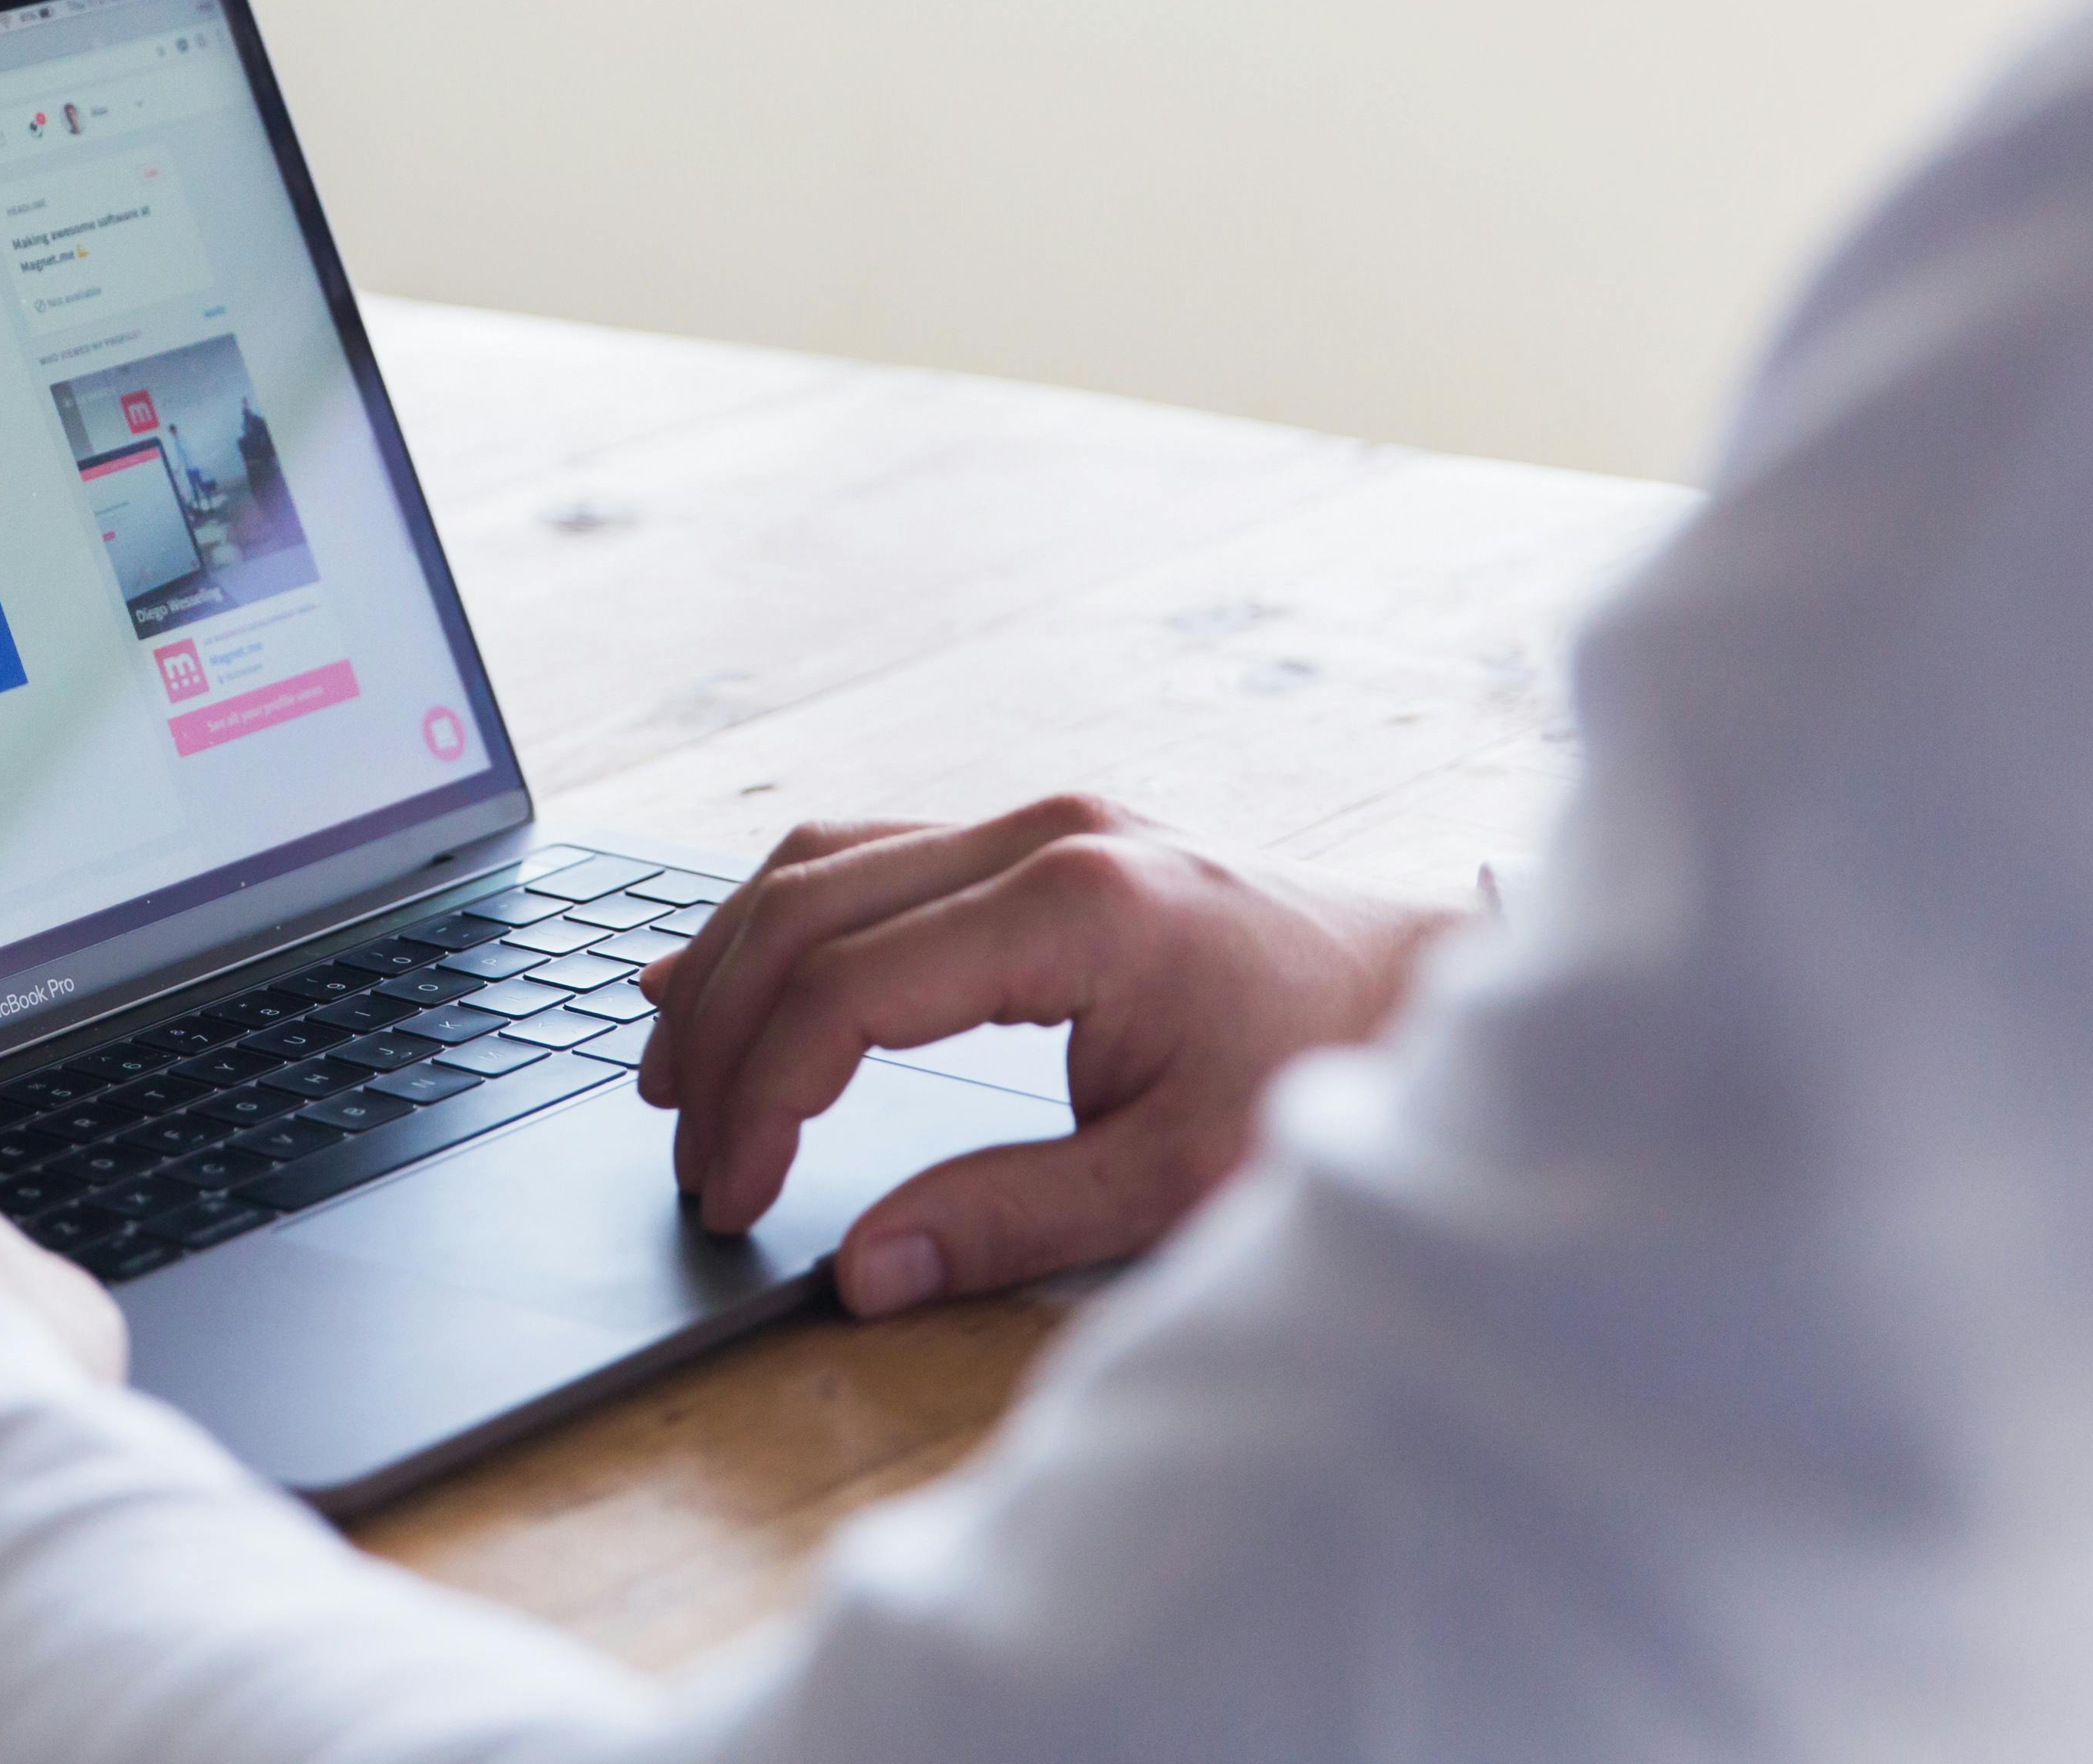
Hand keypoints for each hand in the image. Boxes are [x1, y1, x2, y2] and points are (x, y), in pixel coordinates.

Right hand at [635, 799, 1455, 1316]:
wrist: (1422, 994)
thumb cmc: (1321, 1078)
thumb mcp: (1178, 1180)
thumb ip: (1012, 1222)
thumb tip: (865, 1271)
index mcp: (1075, 908)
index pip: (847, 990)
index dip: (763, 1098)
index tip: (731, 1194)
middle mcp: (1041, 835)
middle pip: (806, 910)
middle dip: (721, 1039)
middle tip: (687, 1155)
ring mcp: (1036, 821)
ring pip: (819, 861)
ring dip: (728, 963)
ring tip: (670, 1074)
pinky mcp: (1036, 837)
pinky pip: (866, 853)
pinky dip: (781, 918)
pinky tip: (722, 975)